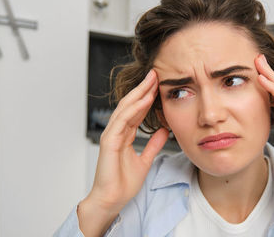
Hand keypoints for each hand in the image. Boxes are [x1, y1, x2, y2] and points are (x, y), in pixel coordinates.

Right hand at [78, 70, 168, 235]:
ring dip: (138, 94)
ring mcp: (111, 136)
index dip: (147, 97)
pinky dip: (133, 110)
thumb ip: (153, 144)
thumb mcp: (145, 160)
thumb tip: (165, 130)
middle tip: (155, 73)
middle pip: (130, 105)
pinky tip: (143, 101)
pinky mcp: (109, 142)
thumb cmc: (123, 183)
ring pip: (125, 109)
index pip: (137, 110)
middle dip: (142, 89)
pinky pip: (122, 122)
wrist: (111, 199)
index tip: (159, 84)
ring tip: (151, 81)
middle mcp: (116, 132)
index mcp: (124, 135)